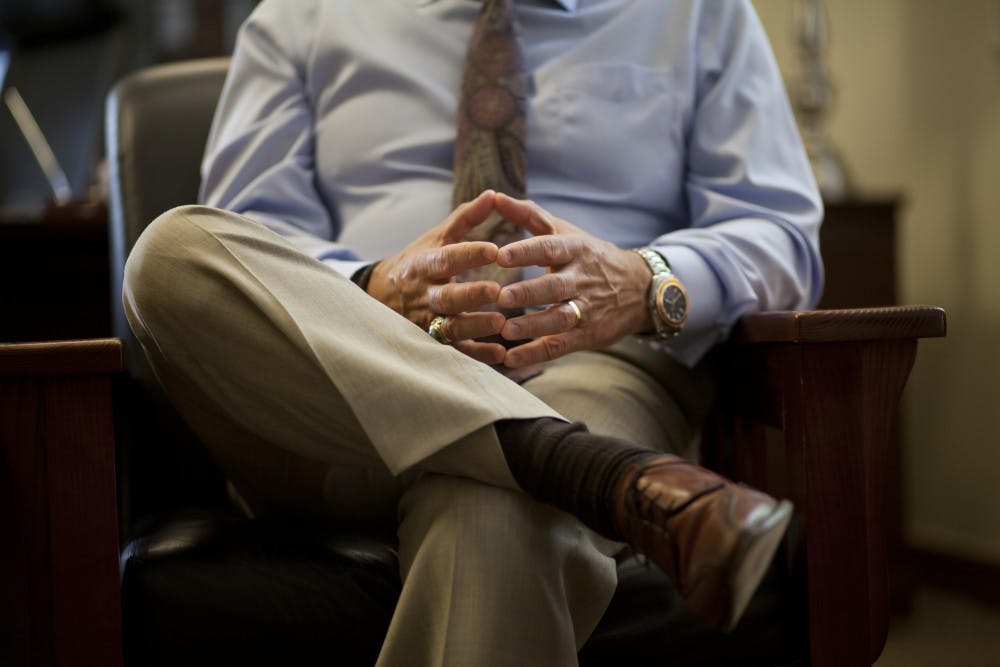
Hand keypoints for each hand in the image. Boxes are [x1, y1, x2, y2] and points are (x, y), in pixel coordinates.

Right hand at [367, 190, 507, 363]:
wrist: (380, 296)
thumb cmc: (419, 262)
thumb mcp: (436, 237)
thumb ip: (465, 219)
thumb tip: (493, 194)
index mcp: (424, 264)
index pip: (446, 259)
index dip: (469, 255)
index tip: (494, 250)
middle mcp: (424, 294)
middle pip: (447, 297)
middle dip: (471, 294)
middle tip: (497, 291)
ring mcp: (427, 321)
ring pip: (450, 328)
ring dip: (475, 326)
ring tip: (501, 323)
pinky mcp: (433, 342)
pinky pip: (455, 352)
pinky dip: (477, 355)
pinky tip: (500, 354)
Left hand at [492, 193, 654, 367]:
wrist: (640, 289)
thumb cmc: (590, 256)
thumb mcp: (566, 231)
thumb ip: (528, 215)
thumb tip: (494, 196)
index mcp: (575, 250)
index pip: (550, 248)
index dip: (526, 252)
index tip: (501, 254)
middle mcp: (581, 279)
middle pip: (554, 286)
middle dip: (528, 293)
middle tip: (501, 296)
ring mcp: (586, 309)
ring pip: (559, 318)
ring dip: (532, 326)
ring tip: (506, 330)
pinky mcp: (586, 335)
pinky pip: (560, 346)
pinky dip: (536, 353)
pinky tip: (511, 358)